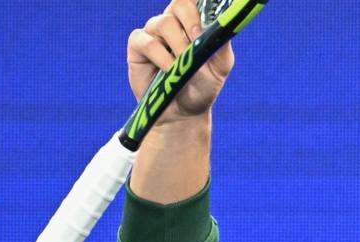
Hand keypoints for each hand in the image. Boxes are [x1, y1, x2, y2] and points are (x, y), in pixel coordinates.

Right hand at [127, 0, 233, 125]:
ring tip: (184, 65)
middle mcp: (172, 21)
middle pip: (179, 3)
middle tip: (198, 41)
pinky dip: (161, 57)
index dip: (200, 4)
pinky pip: (147, 42)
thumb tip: (221, 26)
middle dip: (191, 21)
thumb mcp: (220, 67)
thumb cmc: (203, 86)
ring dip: (178, 45)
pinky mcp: (137, 45)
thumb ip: (222, 45)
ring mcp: (153, 31)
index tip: (208, 23)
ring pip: (164, 23)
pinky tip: (170, 71)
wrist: (183, 112)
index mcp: (193, 20)